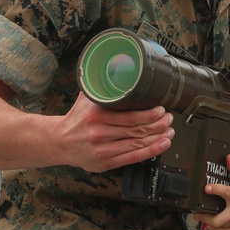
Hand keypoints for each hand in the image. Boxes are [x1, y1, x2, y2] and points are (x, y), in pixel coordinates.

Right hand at [53, 92, 175, 172]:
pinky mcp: (105, 163)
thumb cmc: (77, 117)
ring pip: (138, 144)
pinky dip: (151, 151)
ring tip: (169, 130)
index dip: (150, 114)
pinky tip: (163, 144)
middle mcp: (99, 134)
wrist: (59, 142)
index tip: (161, 109)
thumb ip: (104, 86)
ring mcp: (103, 150)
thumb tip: (121, 66)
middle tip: (169, 118)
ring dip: (158, 137)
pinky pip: (133, 158)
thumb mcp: (87, 98)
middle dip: (159, 124)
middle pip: (137, 130)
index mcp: (96, 116)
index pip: (130, 116)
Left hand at [191, 154, 229, 229]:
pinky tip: (213, 227)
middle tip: (197, 213)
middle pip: (218, 219)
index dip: (214, 189)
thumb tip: (228, 158)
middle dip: (205, 217)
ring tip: (203, 220)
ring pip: (221, 227)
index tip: (206, 188)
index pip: (225, 192)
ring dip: (209, 224)